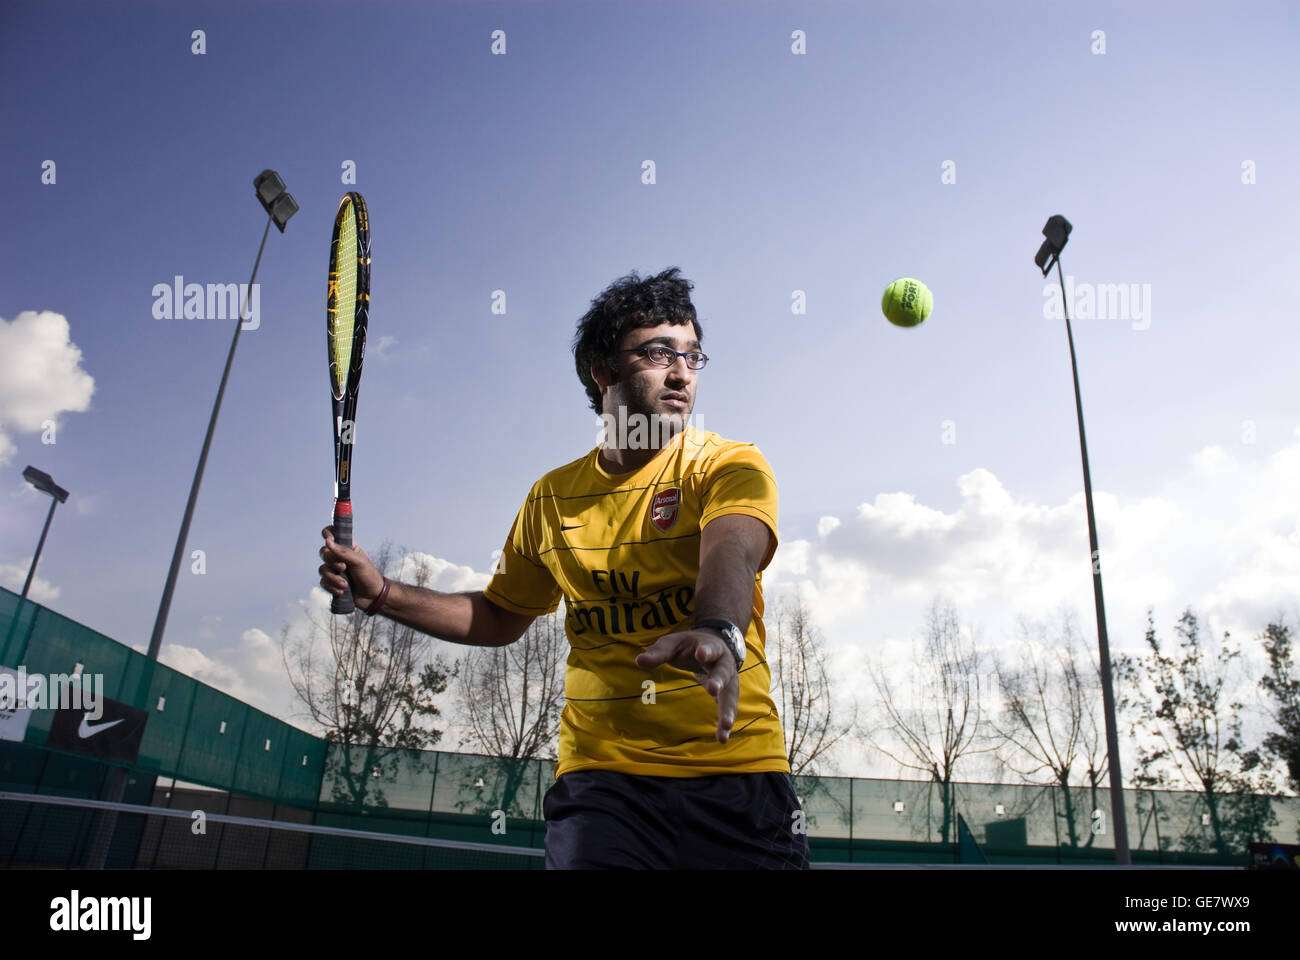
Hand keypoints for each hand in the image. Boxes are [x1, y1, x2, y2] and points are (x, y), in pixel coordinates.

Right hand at [318, 526, 384, 609]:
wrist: (373, 597)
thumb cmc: (370, 576)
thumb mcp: (359, 561)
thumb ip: (343, 552)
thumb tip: (328, 541)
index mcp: (347, 547)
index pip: (333, 534)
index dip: (327, 534)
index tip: (328, 539)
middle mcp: (339, 557)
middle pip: (323, 553)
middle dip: (332, 562)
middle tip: (344, 568)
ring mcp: (335, 570)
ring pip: (322, 569)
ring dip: (333, 578)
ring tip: (345, 585)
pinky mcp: (332, 582)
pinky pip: (323, 582)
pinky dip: (332, 587)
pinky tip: (342, 591)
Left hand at [636, 629, 739, 743]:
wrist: (714, 646)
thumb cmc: (689, 646)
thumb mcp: (673, 644)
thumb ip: (658, 653)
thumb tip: (638, 661)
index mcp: (710, 646)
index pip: (709, 647)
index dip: (706, 650)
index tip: (701, 654)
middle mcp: (724, 663)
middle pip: (723, 672)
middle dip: (718, 680)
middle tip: (712, 689)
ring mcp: (729, 680)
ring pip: (730, 695)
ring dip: (728, 711)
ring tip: (725, 727)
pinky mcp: (727, 694)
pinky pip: (728, 708)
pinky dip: (725, 723)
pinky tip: (722, 738)